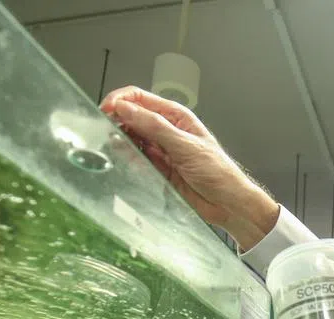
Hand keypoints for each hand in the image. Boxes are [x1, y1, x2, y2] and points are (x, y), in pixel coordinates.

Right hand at [99, 86, 278, 248]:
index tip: (106, 109)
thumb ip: (154, 127)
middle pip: (133, 117)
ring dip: (122, 141)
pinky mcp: (158, 168)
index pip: (141, 99)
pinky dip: (129, 158)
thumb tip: (127, 109)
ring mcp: (161, 150)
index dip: (121, 100)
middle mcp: (167, 130)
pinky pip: (137, 159)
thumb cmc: (218, 172)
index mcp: (176, 116)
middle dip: (118, 121)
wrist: (227, 203)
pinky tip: (128, 160)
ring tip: (118, 147)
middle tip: (108, 131)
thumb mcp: (185, 145)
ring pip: (132, 138)